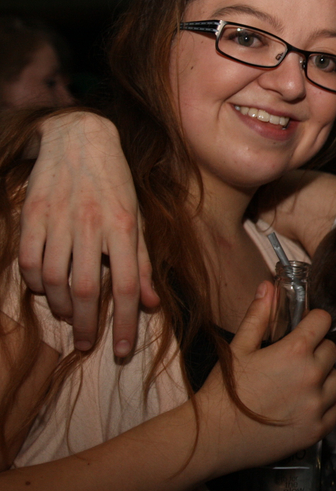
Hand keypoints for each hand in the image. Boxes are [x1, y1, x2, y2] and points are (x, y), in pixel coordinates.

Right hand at [18, 112, 155, 355]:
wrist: (80, 139)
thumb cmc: (116, 185)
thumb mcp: (138, 220)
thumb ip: (143, 263)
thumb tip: (150, 304)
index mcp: (124, 228)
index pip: (126, 287)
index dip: (124, 323)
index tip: (120, 350)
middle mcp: (92, 226)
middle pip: (86, 290)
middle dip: (87, 325)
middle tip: (86, 344)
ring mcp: (59, 220)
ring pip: (55, 279)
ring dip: (61, 306)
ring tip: (69, 316)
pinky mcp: (33, 215)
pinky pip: (29, 261)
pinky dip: (36, 282)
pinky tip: (46, 290)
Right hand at [195, 281, 335, 474]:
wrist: (212, 437)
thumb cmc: (224, 392)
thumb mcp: (239, 348)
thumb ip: (258, 316)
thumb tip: (268, 287)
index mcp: (295, 351)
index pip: (323, 321)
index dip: (312, 322)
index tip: (304, 329)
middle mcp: (312, 376)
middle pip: (331, 350)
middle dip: (316, 350)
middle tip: (294, 360)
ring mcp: (317, 405)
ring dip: (324, 377)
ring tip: (300, 383)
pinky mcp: (317, 430)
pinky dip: (326, 405)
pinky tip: (305, 404)